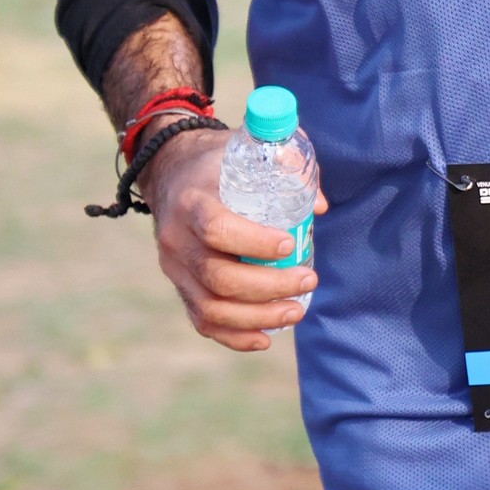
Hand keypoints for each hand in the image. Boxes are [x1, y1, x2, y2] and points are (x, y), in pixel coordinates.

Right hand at [139, 129, 325, 353]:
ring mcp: (174, 268)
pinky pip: (202, 321)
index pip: (217, 229)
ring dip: (258, 316)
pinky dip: (234, 336)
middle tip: (308, 280)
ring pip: (211, 307)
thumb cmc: (220, 164)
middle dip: (270, 286)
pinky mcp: (180, 286)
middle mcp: (176, 238)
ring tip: (296, 311)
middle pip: (218, 276)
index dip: (256, 242)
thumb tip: (318, 207)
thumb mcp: (248, 150)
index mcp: (192, 201)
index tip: (292, 244)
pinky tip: (265, 338)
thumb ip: (287, 167)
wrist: (172, 173)